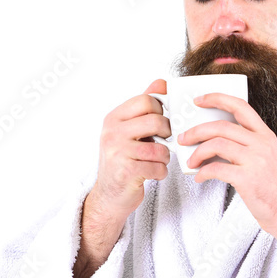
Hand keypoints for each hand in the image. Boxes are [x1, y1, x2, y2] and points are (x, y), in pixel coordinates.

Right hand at [91, 79, 171, 219]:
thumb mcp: (129, 129)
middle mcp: (112, 132)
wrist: (109, 195)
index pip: (146, 100)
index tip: (160, 123)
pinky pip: (158, 167)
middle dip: (167, 134)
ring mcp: (118, 152)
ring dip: (164, 157)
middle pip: (156, 121)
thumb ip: (144, 107)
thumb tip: (161, 82)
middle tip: (163, 142)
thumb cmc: (123, 160)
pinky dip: (161, 173)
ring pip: (161, 148)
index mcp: (114, 118)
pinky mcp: (126, 172)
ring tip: (156, 161)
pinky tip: (152, 174)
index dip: (161, 111)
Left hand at [176, 92, 276, 241]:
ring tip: (191, 161)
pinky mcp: (247, 179)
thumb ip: (248, 146)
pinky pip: (216, 169)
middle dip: (196, 131)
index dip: (217, 99)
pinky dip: (203, 172)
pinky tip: (200, 177)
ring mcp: (255, 160)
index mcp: (266, 136)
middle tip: (184, 138)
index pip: (240, 106)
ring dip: (197, 152)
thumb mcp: (268, 158)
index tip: (199, 100)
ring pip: (216, 144)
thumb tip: (215, 141)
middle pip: (221, 125)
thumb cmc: (276, 190)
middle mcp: (261, 144)